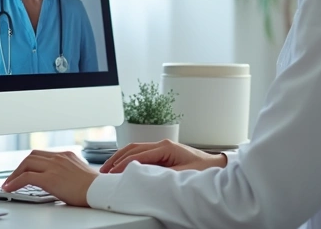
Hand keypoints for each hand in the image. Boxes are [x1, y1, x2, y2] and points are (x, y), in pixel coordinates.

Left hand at [2, 150, 97, 206]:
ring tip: (9, 183)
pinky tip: (10, 188)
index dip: (30, 162)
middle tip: (13, 177)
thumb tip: (61, 179)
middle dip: (20, 166)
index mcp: (66, 155)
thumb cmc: (94, 187)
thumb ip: (68, 171)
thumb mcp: (80, 172)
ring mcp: (53, 167)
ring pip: (26, 164)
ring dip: (15, 174)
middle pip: (32, 156)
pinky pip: (26, 177)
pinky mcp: (49, 178)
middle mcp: (58, 158)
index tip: (24, 169)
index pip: (42, 154)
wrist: (100, 191)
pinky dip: (15, 182)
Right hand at [100, 139, 227, 173]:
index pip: (139, 155)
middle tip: (104, 171)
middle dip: (116, 159)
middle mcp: (162, 144)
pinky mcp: (162, 152)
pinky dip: (128, 158)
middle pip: (133, 148)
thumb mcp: (183, 174)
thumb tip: (144, 176)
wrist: (216, 165)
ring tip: (108, 168)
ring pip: (135, 149)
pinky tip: (122, 166)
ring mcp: (161, 147)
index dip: (124, 165)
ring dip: (120, 158)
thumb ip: (163, 174)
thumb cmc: (203, 170)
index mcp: (166, 147)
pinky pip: (141, 153)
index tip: (113, 174)